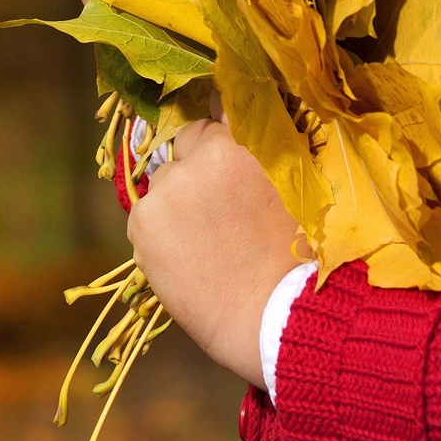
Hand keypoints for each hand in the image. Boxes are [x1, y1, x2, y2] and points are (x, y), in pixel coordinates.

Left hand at [125, 119, 305, 390]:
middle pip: (183, 151)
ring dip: (176, 205)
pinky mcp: (143, 223)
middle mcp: (199, 158)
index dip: (215, 148)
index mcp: (241, 144)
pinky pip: (145, 219)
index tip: (222, 169)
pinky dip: (159, 236)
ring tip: (206, 246)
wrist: (277, 319)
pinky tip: (188, 262)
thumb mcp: (291, 190)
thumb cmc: (297, 259)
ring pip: (163, 186)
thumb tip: (234, 125)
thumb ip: (260, 155)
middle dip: (195, 174)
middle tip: (218, 216)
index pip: (209, 122)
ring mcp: (167, 190)